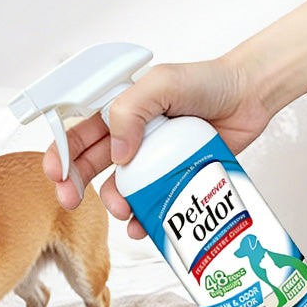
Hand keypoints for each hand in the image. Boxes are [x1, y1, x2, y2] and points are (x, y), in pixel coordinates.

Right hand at [43, 59, 272, 238]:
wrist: (250, 97)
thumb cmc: (206, 82)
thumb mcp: (161, 84)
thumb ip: (131, 110)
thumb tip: (118, 153)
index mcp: (116, 113)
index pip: (77, 133)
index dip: (61, 154)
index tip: (56, 173)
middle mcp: (128, 138)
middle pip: (88, 165)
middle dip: (74, 185)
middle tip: (70, 201)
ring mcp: (149, 161)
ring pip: (118, 189)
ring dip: (114, 203)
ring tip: (124, 209)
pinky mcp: (171, 179)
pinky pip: (149, 204)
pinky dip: (143, 218)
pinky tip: (143, 224)